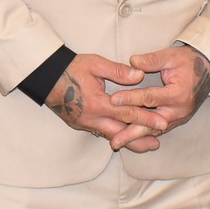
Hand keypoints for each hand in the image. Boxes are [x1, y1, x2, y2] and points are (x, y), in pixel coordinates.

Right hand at [45, 53, 162, 151]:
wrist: (46, 77)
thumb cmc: (71, 68)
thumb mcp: (95, 64)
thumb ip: (118, 71)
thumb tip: (139, 75)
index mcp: (98, 103)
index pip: (127, 113)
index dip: (147, 118)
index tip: (163, 122)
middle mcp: (92, 118)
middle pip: (121, 132)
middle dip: (140, 138)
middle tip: (158, 142)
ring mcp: (85, 123)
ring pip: (111, 136)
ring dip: (129, 141)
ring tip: (146, 144)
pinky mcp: (80, 124)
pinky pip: (101, 132)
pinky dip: (116, 135)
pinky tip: (125, 136)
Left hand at [113, 44, 209, 139]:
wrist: (207, 70)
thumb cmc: (188, 61)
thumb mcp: (171, 56)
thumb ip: (152, 60)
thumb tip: (133, 61)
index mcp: (178, 94)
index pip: (150, 98)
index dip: (131, 99)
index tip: (113, 100)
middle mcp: (179, 110)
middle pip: (151, 124)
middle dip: (131, 133)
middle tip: (114, 141)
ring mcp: (178, 118)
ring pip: (153, 130)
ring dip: (135, 137)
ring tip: (117, 143)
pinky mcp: (176, 120)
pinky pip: (158, 130)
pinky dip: (143, 135)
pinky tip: (129, 139)